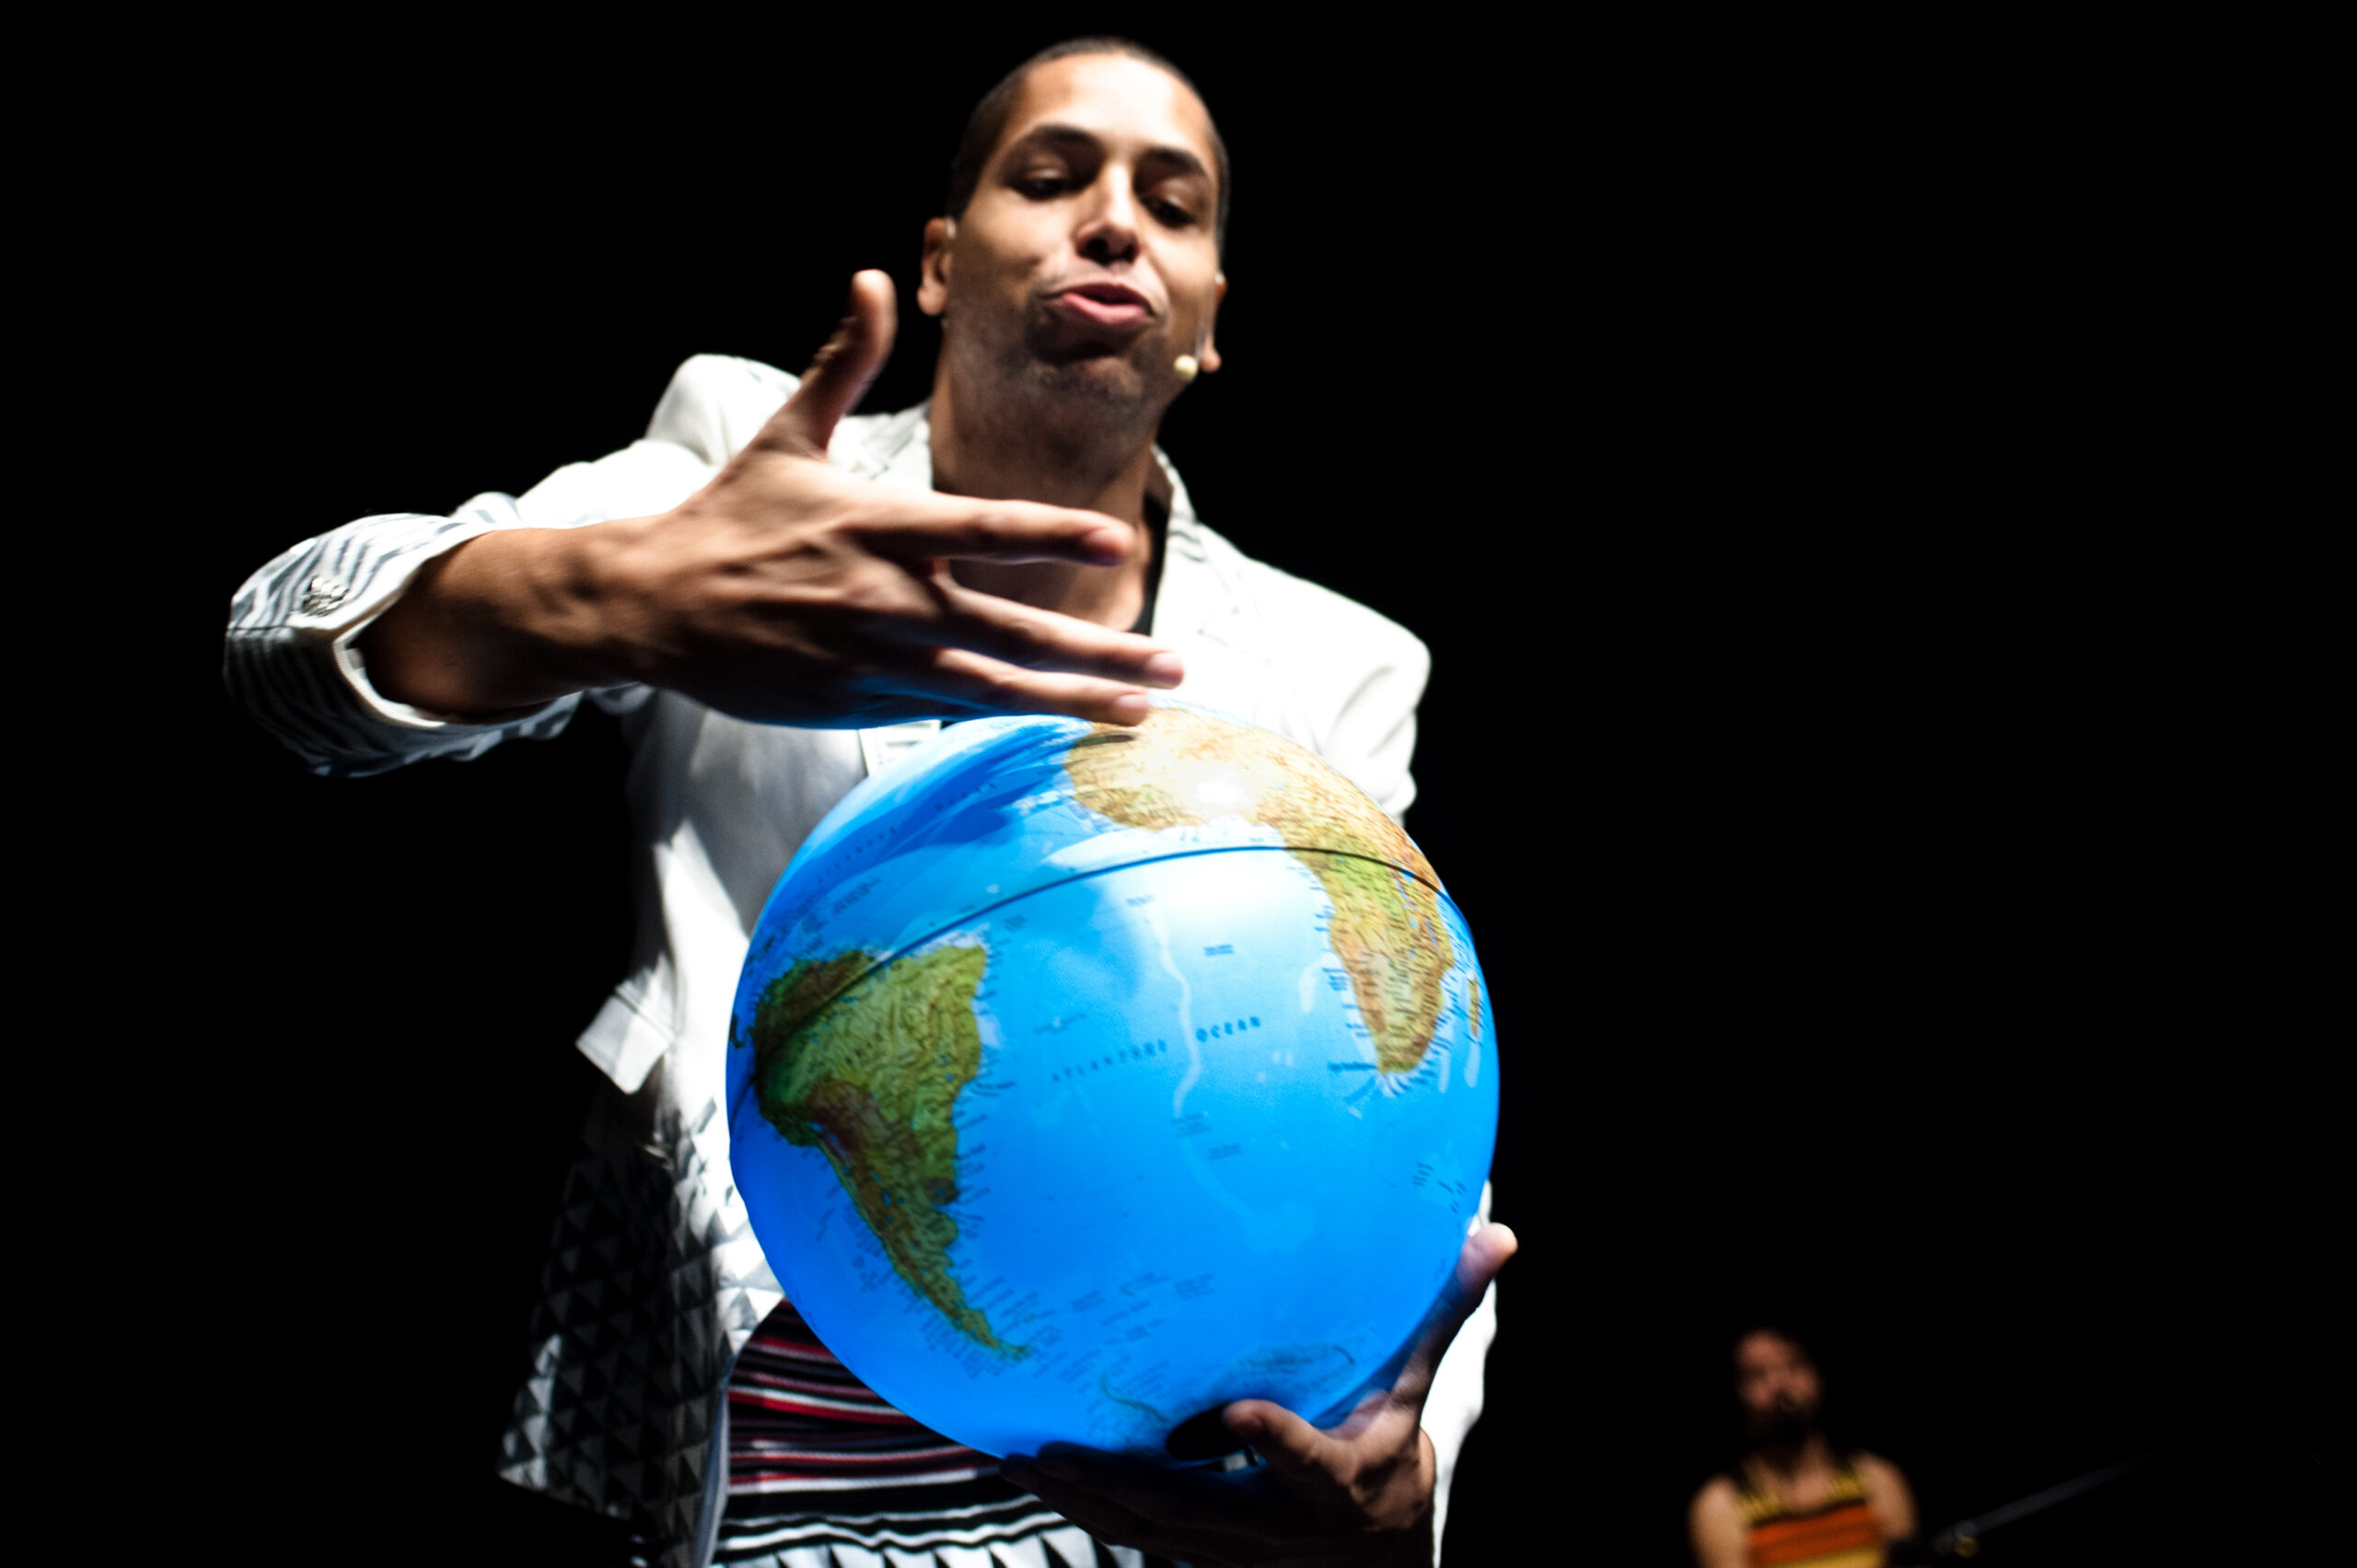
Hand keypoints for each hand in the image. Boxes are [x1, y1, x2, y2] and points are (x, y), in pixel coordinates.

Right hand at [362, 270, 1182, 724]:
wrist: (651, 605)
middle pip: (1013, 631)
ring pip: (992, 690)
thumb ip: (845, 362)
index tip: (1118, 541)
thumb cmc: (728, 517)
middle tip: (1173, 665)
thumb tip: (872, 276)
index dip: (1054, 534)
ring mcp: (875, 659)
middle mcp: (887, 598)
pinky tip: (1062, 722)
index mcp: (878, 525)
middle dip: (1101, 652)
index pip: (984, 527)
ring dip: (1072, 701)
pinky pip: (945, 713)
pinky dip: (1003, 718)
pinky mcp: (857, 703)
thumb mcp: (785, 435)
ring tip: (1140, 710)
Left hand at [1002, 1222, 1516, 1566]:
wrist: (1370, 1559)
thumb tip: (1497, 1234)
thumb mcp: (1415, 1390)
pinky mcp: (1192, 1550)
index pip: (1302, 1461)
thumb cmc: (1388, 1453)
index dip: (1270, 1442)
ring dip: (1079, 1501)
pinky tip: (1022, 1469)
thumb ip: (1440, 1314)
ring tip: (1016, 1458)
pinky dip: (1076, 1506)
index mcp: (1336, 1479)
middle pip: (1191, 1513)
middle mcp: (1274, 1525)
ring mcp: (1227, 1548)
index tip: (1234, 1412)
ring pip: (1144, 1531)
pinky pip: (1126, 1531)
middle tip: (1056, 1447)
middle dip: (1122, 1486)